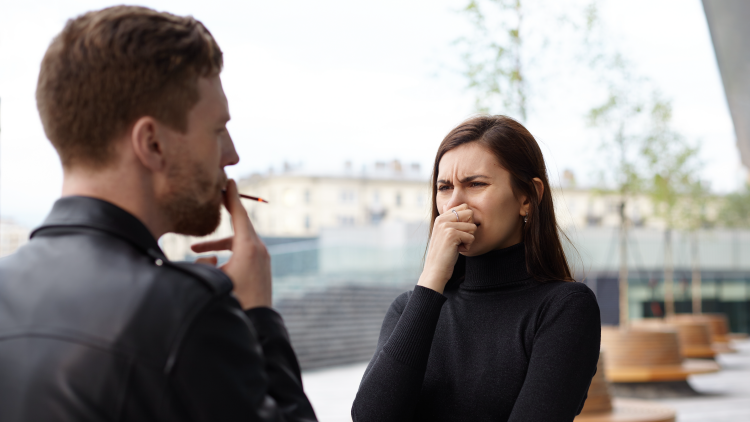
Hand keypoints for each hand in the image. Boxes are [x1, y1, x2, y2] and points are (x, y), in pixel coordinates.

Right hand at [190, 179, 271, 309]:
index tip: (228, 181)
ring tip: (195, 250)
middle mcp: (259, 250)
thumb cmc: (235, 303)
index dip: (231, 197)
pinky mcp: (262, 270)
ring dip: (219, 243)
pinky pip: (244, 252)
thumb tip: (205, 257)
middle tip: (211, 203)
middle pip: (238, 226)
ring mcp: (263, 260)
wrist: (258, 325)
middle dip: (221, 219)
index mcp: (249, 247)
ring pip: (239, 241)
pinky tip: (214, 262)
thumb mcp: (214, 279)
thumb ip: (204, 262)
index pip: (239, 215)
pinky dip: (229, 252)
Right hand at [417, 203, 475, 293]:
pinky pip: (471, 237)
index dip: (467, 220)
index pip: (464, 206)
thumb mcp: (444, 233)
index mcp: (441, 217)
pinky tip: (457, 250)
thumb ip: (448, 220)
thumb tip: (447, 205)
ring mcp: (446, 226)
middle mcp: (442, 219)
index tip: (458, 232)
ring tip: (457, 246)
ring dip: (468, 239)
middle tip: (459, 239)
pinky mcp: (452, 234)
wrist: (435, 269)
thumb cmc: (443, 253)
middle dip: (469, 228)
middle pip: (470, 213)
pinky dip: (467, 247)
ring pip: (472, 227)